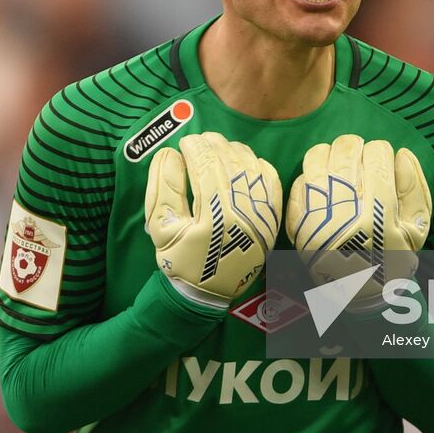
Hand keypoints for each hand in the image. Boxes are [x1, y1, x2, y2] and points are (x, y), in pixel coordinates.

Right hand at [145, 132, 281, 307]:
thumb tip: (169, 153)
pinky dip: (254, 163)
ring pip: (251, 165)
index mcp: (214, 216)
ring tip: (215, 148)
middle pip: (230, 160)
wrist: (211, 291)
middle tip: (199, 141)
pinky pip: (269, 178)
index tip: (184, 142)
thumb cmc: (182, 260)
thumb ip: (163, 188)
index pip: (206, 166)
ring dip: (232, 149)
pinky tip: (239, 161)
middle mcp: (244, 212)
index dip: (195, 147)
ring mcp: (262, 214)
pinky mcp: (272, 216)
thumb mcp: (161, 228)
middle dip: (212, 144)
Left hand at [286, 135, 430, 300]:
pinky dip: (312, 175)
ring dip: (331, 154)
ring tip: (340, 165)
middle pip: (346, 149)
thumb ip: (414, 188)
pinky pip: (300, 180)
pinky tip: (324, 184)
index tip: (381, 161)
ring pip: (318, 157)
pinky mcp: (298, 221)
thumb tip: (401, 153)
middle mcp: (345, 211)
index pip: (377, 154)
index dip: (381, 152)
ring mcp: (317, 215)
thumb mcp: (417, 228)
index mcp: (377, 212)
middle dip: (357, 147)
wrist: (358, 292)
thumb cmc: (392, 257)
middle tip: (361, 158)